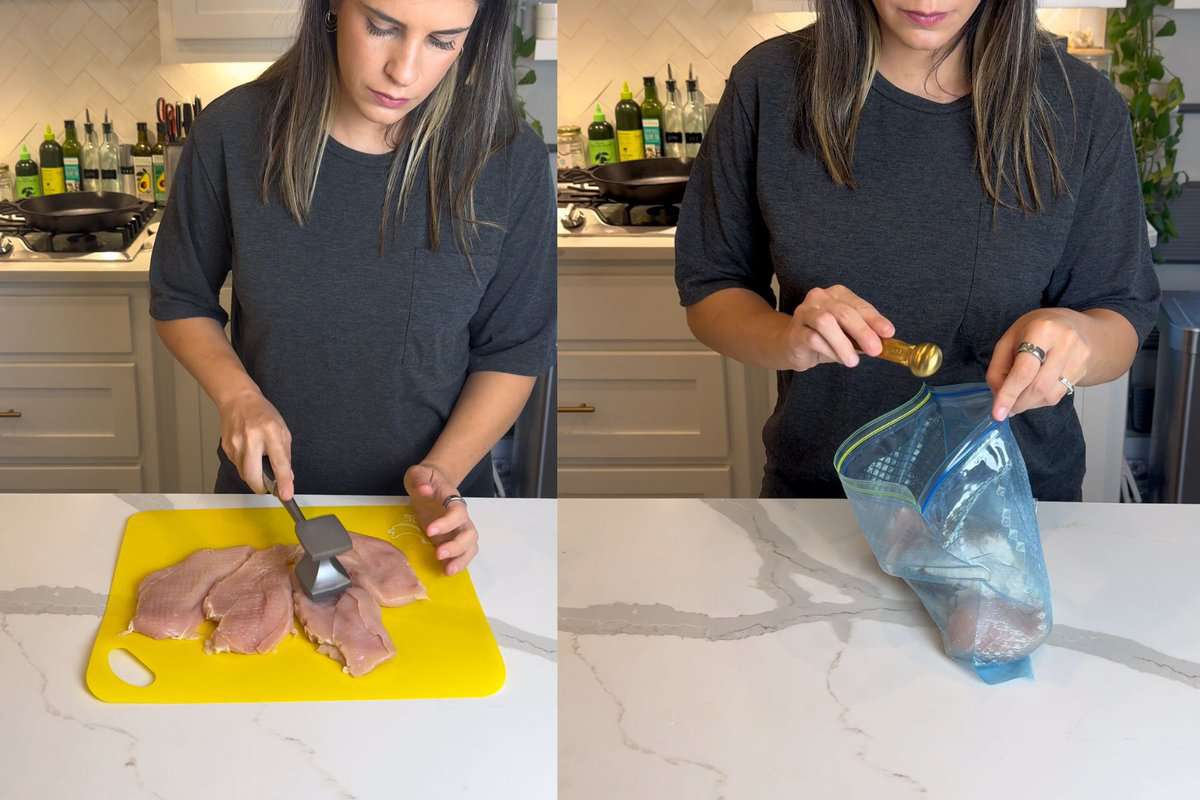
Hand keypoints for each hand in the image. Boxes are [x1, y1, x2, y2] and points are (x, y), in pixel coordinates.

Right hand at [218, 389, 294, 499]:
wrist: (238, 400)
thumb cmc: (263, 414)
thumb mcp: (282, 430)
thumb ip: (285, 455)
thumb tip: (286, 478)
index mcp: (270, 433)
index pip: (278, 462)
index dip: (283, 481)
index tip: (286, 495)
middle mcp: (251, 439)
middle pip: (253, 475)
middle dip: (261, 487)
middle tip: (269, 487)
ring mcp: (236, 444)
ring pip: (244, 474)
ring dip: (254, 475)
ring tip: (259, 460)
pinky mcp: (226, 448)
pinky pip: (237, 466)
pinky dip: (246, 466)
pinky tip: (249, 454)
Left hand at [403, 463, 478, 575]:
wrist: (432, 483)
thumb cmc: (425, 479)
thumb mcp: (418, 474)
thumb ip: (420, 479)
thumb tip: (425, 490)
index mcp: (453, 500)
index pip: (457, 512)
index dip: (447, 523)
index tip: (430, 531)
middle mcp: (461, 517)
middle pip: (470, 533)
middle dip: (456, 546)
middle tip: (438, 554)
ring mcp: (458, 529)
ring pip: (470, 546)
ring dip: (462, 559)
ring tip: (448, 571)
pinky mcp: (452, 539)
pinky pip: (463, 553)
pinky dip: (458, 563)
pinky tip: (445, 571)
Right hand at [779, 285, 894, 371]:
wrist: (792, 346)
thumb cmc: (824, 338)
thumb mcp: (848, 334)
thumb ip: (864, 334)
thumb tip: (883, 341)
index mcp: (837, 294)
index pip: (859, 305)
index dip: (875, 319)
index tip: (888, 333)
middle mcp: (819, 298)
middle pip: (844, 312)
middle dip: (862, 332)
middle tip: (875, 350)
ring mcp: (804, 312)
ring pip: (826, 322)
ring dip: (843, 343)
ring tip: (852, 361)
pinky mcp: (795, 331)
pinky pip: (813, 339)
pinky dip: (829, 351)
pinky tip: (837, 359)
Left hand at [987, 308, 1091, 420]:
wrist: (1075, 325)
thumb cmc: (1034, 330)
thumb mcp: (1008, 340)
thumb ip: (998, 368)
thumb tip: (998, 397)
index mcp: (1042, 330)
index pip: (1024, 370)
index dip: (1009, 394)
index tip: (997, 414)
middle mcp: (1065, 343)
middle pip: (1039, 386)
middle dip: (1018, 403)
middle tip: (1006, 408)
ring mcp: (1079, 357)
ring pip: (1050, 395)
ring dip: (1029, 403)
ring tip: (1019, 397)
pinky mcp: (1084, 370)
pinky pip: (1059, 395)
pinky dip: (1041, 400)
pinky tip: (1034, 392)